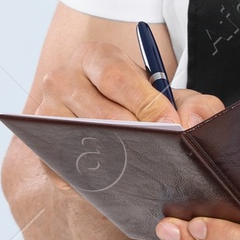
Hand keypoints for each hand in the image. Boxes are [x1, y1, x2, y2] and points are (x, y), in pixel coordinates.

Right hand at [30, 41, 225, 191]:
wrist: (111, 118)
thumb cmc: (142, 104)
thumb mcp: (173, 97)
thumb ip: (198, 106)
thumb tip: (192, 124)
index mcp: (95, 56)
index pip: (116, 77)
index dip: (146, 104)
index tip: (171, 126)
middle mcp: (62, 79)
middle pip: (98, 114)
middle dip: (135, 137)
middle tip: (161, 153)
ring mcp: (46, 113)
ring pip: (80, 142)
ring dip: (114, 160)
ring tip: (143, 170)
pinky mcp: (42, 146)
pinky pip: (65, 169)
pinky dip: (92, 180)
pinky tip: (118, 183)